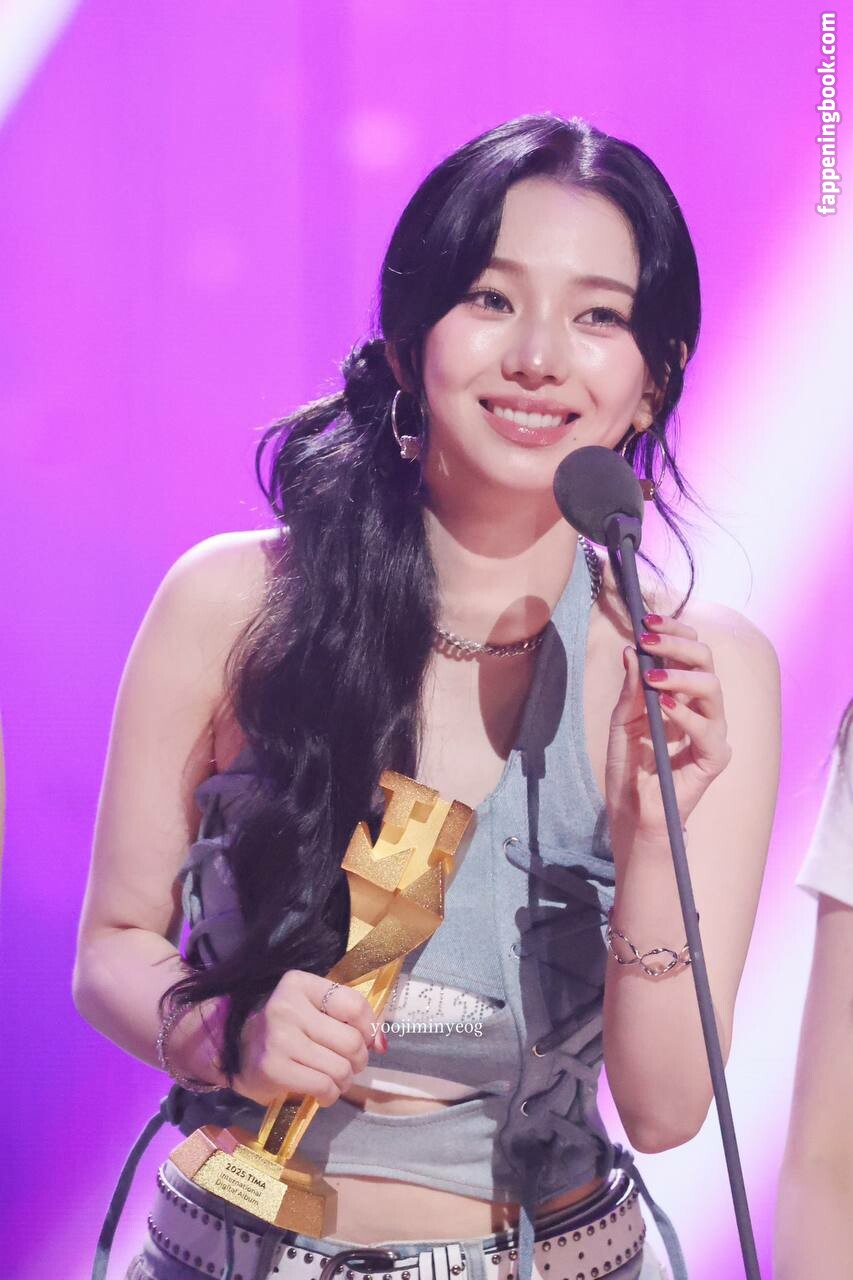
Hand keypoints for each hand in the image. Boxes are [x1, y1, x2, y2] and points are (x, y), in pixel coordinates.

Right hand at [234, 971, 385, 1106]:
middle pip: (350, 1040)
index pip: (353, 1004)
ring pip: (340, 1067)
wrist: (237, 1051)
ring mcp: (279, 1038)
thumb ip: (348, 1018)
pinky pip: (323, 1086)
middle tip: (350, 1064)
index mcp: (299, 984)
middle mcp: (287, 1006)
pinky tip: (323, 1092)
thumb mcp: (313, 1010)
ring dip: (345, 1080)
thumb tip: (382, 1043)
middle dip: (359, 1059)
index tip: (367, 1039)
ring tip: (335, 1079)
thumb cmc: (286, 1028)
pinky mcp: (274, 1068)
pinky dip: (330, 1094)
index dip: (369, 1027)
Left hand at [605, 612, 731, 851]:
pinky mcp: (714, 759)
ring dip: (681, 676)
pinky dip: (687, 717)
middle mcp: (700, 710)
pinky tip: (665, 708)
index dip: (674, 632)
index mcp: (681, 696)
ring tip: (654, 677)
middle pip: (706, 662)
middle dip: (679, 645)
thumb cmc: (629, 768)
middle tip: (649, 640)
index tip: (646, 622)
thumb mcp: (622, 721)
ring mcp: (711, 733)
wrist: (631, 812)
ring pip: (712, 689)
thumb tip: (631, 651)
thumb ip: (630, 689)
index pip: (690, 652)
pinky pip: (709, 731)